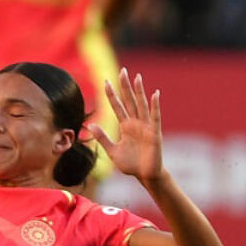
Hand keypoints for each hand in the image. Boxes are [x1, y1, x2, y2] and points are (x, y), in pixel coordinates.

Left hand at [87, 68, 163, 183]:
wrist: (145, 175)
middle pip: (129, 101)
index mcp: (125, 126)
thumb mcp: (112, 151)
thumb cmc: (130, 164)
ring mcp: (145, 126)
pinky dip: (154, 106)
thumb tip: (90, 124)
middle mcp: (136, 123)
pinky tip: (154, 94)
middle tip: (122, 70)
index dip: (112, 94)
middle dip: (125, 86)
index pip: (117, 106)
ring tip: (137, 77)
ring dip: (139, 91)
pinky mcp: (154, 133)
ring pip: (141, 105)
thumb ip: (102, 137)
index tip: (106, 81)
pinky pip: (154, 117)